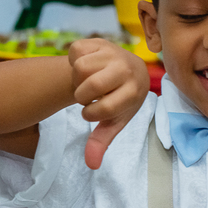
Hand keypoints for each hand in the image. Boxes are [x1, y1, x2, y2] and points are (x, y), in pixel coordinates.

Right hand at [69, 39, 149, 168]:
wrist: (131, 68)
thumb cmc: (120, 99)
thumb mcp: (114, 121)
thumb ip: (101, 141)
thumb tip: (91, 165)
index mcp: (134, 91)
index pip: (103, 109)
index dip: (91, 114)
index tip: (93, 111)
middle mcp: (126, 69)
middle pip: (91, 87)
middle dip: (83, 96)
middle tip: (89, 96)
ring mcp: (113, 52)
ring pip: (80, 68)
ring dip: (77, 79)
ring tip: (87, 81)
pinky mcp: (99, 41)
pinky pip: (75, 51)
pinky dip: (74, 61)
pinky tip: (85, 67)